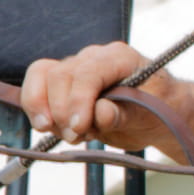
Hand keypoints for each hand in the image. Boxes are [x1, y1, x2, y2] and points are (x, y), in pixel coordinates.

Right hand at [19, 41, 156, 148]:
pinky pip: (36, 88)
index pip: (87, 73)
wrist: (155, 116)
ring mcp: (74, 68)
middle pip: (58, 75)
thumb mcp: (150, 116)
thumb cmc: (158, 111)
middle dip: (60, 110)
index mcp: (119, 57)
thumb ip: (125, 114)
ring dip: (44, 111)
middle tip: (75, 136)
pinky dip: (37, 111)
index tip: (78, 128)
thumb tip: (101, 112)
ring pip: (40, 77)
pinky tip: (52, 128)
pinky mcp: (61, 85)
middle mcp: (92, 57)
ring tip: (68, 135)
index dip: (78, 100)